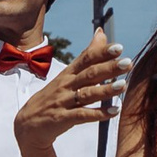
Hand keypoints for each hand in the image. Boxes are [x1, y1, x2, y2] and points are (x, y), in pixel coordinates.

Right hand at [13, 29, 127, 154]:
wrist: (29, 123)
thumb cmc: (53, 97)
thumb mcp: (67, 75)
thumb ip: (87, 56)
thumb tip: (101, 33)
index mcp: (68, 73)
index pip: (86, 59)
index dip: (102, 53)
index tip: (119, 48)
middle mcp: (66, 85)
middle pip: (89, 74)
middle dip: (109, 68)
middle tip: (127, 63)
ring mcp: (64, 102)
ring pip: (87, 94)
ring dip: (106, 90)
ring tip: (123, 85)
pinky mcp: (63, 118)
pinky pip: (83, 115)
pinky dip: (99, 113)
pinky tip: (114, 111)